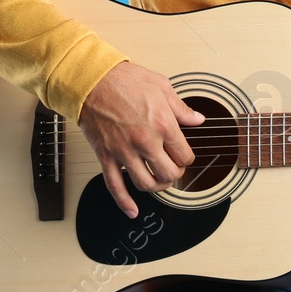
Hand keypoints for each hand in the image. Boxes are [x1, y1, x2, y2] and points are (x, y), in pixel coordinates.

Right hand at [78, 61, 204, 217]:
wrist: (93, 81)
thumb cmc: (125, 80)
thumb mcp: (162, 87)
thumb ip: (181, 109)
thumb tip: (198, 120)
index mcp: (163, 125)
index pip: (184, 156)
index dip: (187, 158)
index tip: (183, 156)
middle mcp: (145, 142)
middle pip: (169, 174)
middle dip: (174, 174)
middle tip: (173, 168)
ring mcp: (124, 151)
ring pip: (146, 184)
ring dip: (156, 187)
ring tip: (158, 181)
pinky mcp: (106, 156)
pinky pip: (115, 186)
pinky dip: (124, 202)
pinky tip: (132, 211)